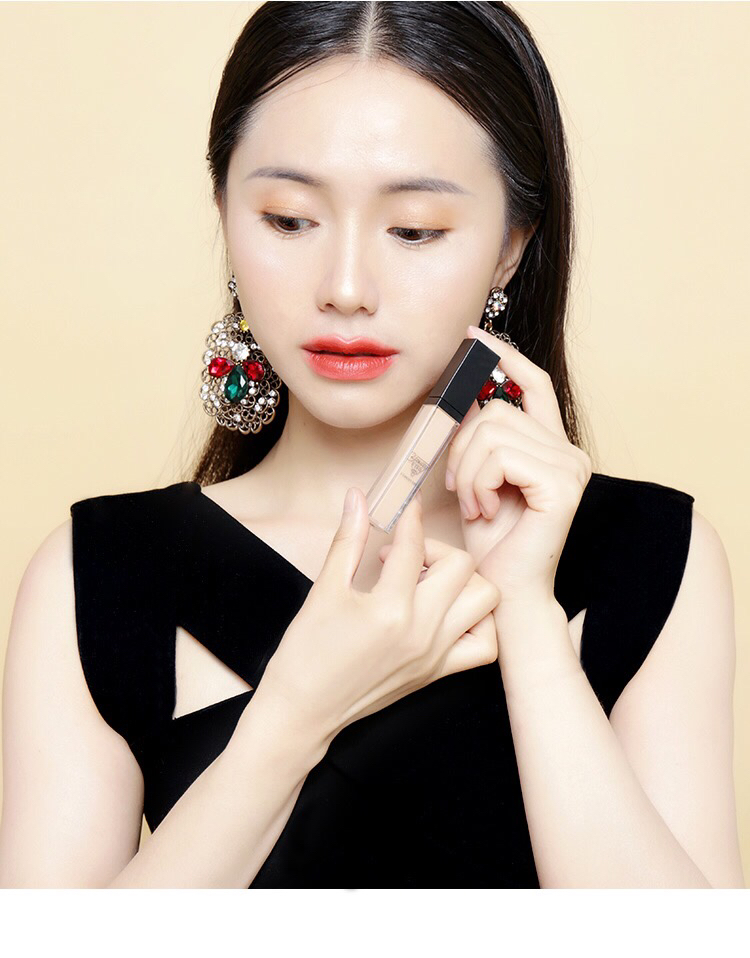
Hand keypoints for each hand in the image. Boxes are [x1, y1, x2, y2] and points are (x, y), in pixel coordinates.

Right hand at [259, 486, 500, 744]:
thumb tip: (357, 498)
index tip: (407, 506)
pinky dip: (478, 621)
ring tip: (430, 581)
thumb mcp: (324, 590)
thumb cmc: (307, 653)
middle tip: (405, 554)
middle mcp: (421, 632)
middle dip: (435, 547)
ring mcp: (435, 655)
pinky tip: (449, 611)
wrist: (304, 711)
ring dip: (465, 580)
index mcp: (389, 609)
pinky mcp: (438, 672)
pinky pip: (485, 644)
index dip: (410, 516)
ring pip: (485, 600)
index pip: (413, 546)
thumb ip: (348, 540)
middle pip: (461, 566)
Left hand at [443, 324, 591, 604]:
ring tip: (474, 503)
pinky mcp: (561, 484)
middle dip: (462, 444)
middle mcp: (569, 452)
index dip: (503, 356)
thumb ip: (480, 437)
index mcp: (552, 447)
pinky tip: (483, 510)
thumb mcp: (478, 478)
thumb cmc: (491, 543)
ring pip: (492, 429)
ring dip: (467, 469)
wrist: (506, 594)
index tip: (471, 337)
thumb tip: (465, 390)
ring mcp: (570, 467)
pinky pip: (500, 456)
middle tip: (462, 487)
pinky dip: (478, 482)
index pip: (533, 384)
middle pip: (498, 407)